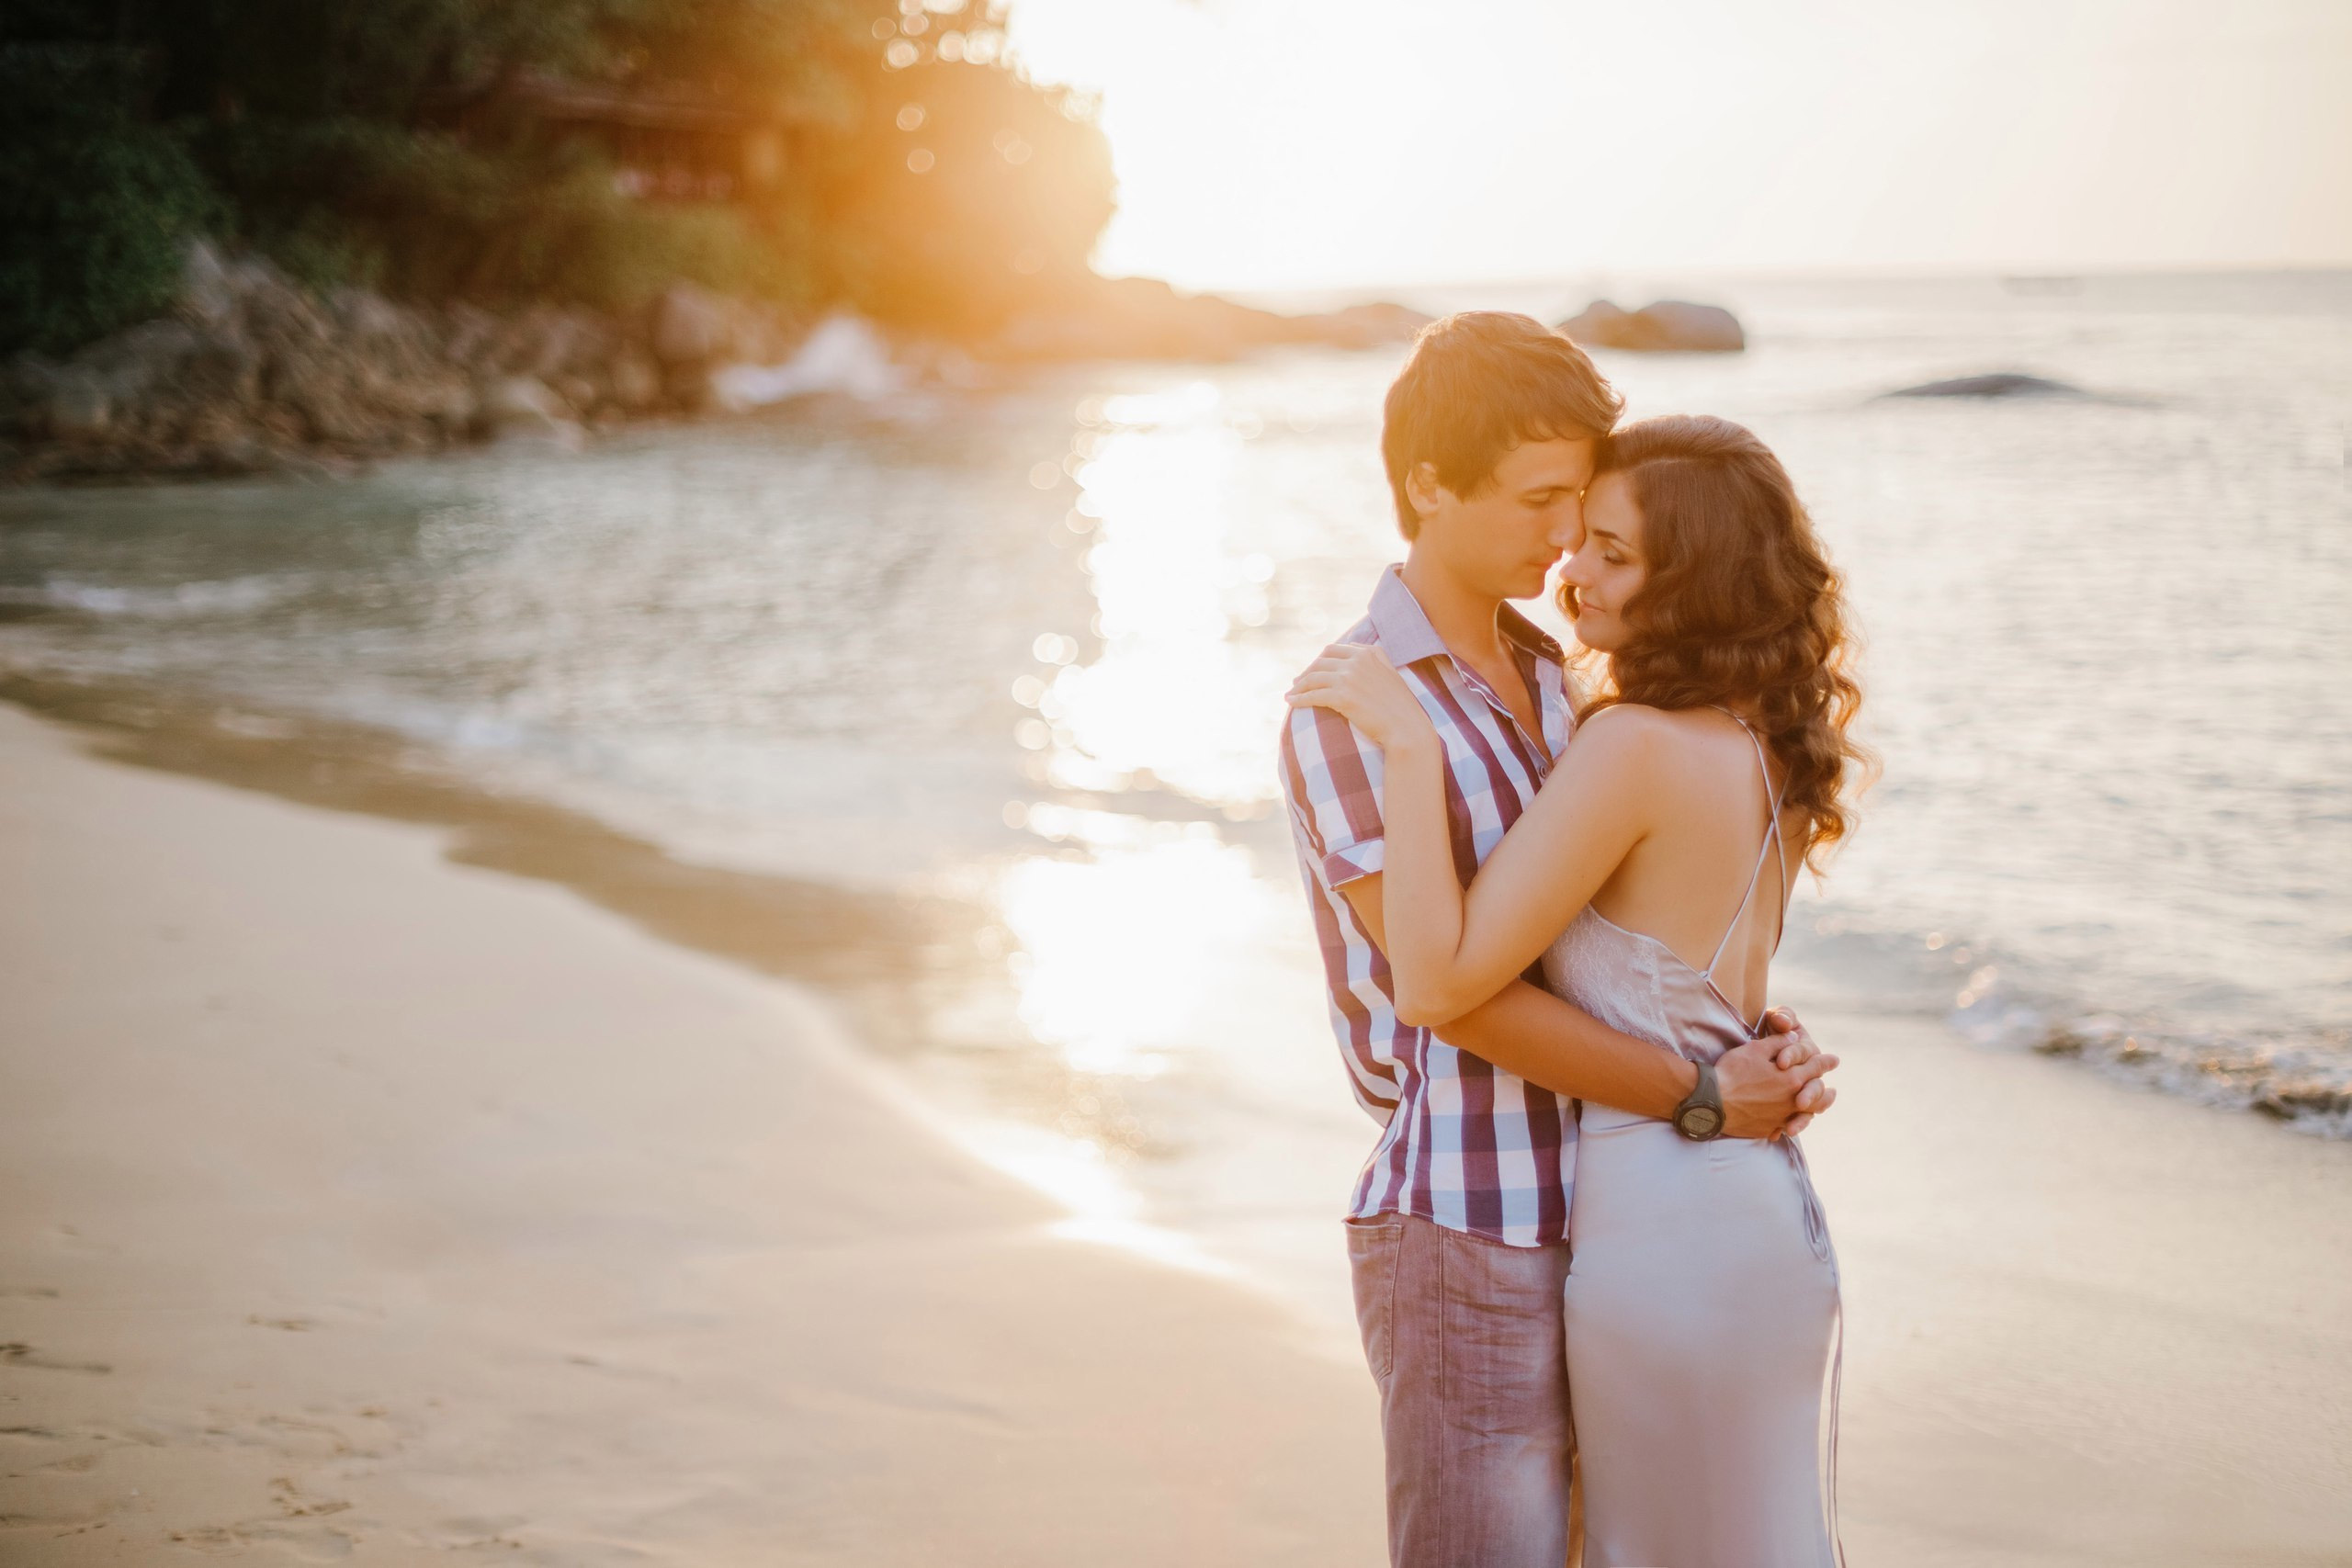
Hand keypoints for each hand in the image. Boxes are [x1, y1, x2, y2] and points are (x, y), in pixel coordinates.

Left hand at [1285, 643, 1435, 749]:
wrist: (1407, 728)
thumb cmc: (1400, 707)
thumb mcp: (1389, 673)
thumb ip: (1373, 658)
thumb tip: (1352, 648)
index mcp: (1369, 652)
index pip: (1334, 650)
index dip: (1319, 660)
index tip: (1312, 671)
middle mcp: (1358, 660)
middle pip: (1321, 662)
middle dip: (1307, 672)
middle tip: (1297, 683)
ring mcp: (1349, 677)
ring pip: (1314, 677)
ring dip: (1299, 686)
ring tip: (1291, 693)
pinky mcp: (1342, 696)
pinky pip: (1313, 695)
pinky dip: (1299, 698)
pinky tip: (1291, 702)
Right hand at [1714, 1015, 1838, 1140]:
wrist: (1711, 1102)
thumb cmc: (1732, 1072)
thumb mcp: (1755, 1050)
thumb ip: (1778, 1043)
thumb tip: (1794, 1038)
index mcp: (1791, 1078)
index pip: (1815, 1067)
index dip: (1825, 1062)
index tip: (1835, 1060)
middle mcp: (1791, 1100)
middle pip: (1817, 1096)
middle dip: (1826, 1093)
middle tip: (1833, 1092)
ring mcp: (1780, 1117)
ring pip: (1805, 1115)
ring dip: (1814, 1110)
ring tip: (1818, 1109)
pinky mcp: (1767, 1128)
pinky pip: (1784, 1127)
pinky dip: (1790, 1124)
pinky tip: (1789, 1123)